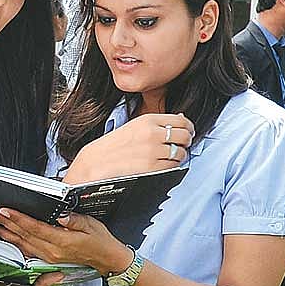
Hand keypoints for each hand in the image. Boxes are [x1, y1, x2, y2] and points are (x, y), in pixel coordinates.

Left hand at [0, 209, 133, 276]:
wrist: (106, 259)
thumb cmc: (100, 240)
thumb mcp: (91, 225)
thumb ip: (74, 221)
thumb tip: (61, 216)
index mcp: (62, 242)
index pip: (35, 228)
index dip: (19, 219)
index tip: (5, 211)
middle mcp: (52, 251)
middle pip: (24, 236)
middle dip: (5, 225)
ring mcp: (49, 257)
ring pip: (22, 244)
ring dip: (4, 235)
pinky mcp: (48, 259)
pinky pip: (27, 251)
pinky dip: (13, 244)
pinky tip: (4, 238)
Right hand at [64, 113, 194, 183]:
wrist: (96, 163)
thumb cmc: (113, 146)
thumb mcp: (134, 126)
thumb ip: (158, 123)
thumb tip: (181, 118)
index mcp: (148, 120)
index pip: (181, 121)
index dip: (188, 127)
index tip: (188, 131)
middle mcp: (152, 134)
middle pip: (184, 136)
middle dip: (185, 141)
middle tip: (180, 145)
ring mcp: (153, 151)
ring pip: (181, 152)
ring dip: (178, 155)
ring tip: (168, 156)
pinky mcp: (153, 168)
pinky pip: (173, 166)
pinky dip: (172, 166)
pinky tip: (162, 164)